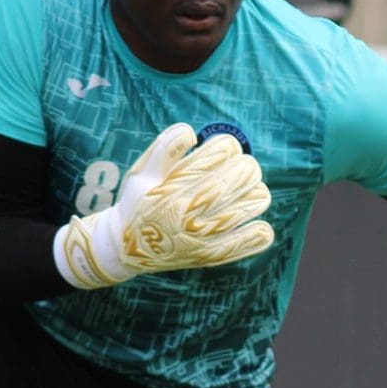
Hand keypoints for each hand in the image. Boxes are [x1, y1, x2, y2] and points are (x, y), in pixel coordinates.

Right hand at [54, 124, 275, 288]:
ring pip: (257, 200)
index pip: (224, 151)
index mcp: (175, 189)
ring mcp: (207, 237)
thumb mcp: (142, 173)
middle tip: (234, 170)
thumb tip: (191, 132)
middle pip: (245, 172)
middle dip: (243, 165)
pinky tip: (249, 221)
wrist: (126, 250)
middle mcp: (192, 214)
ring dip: (253, 191)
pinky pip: (256, 238)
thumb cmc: (136, 204)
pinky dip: (260, 228)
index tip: (220, 152)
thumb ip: (164, 148)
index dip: (227, 146)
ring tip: (240, 194)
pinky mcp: (216, 255)